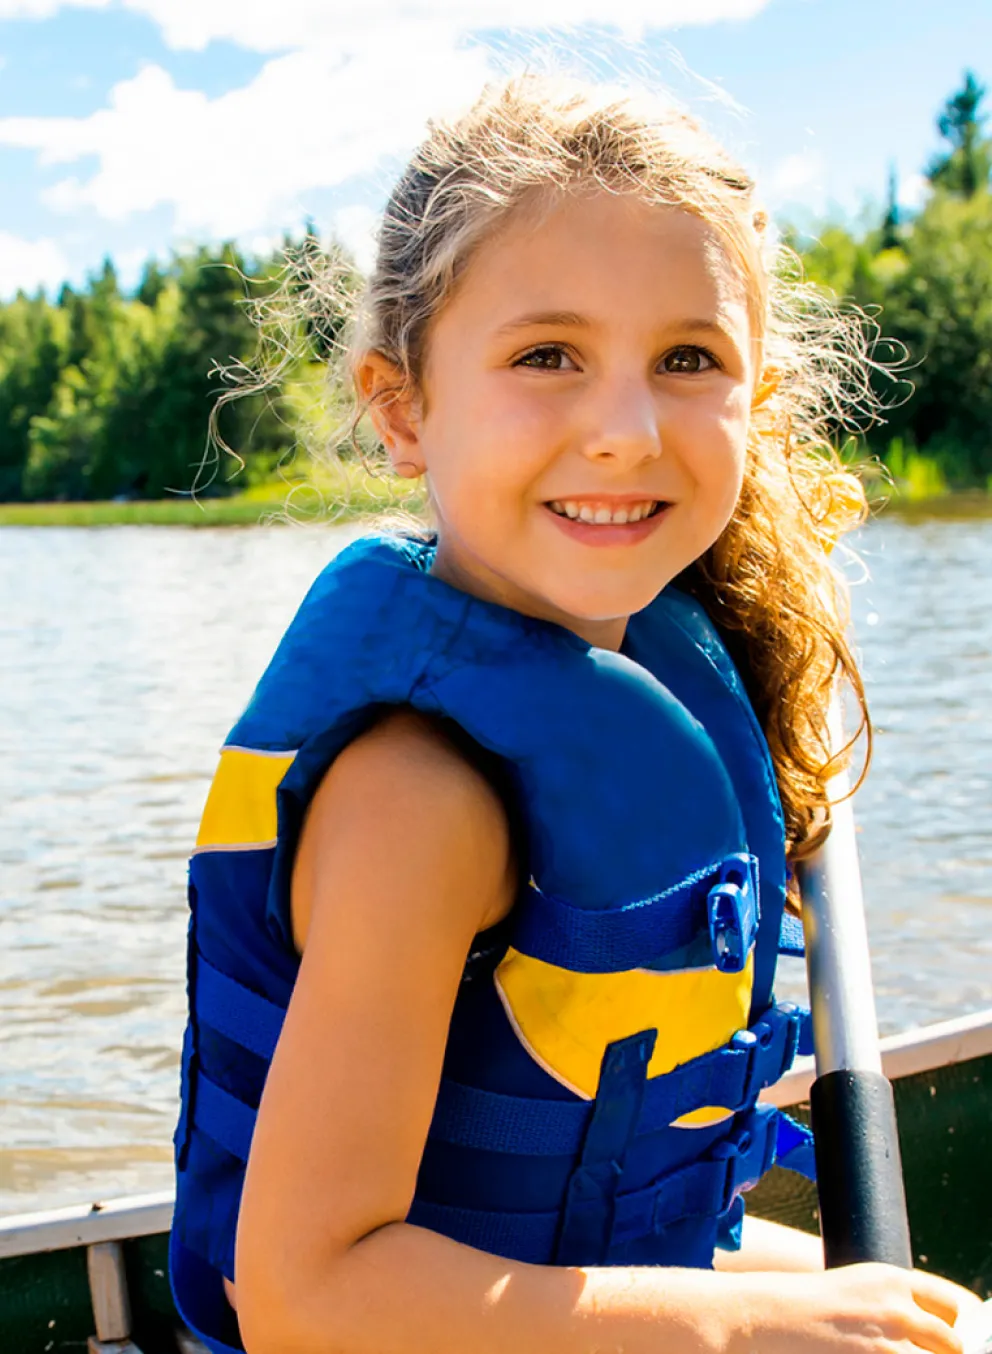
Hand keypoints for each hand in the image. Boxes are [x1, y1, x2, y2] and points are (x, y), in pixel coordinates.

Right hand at [730, 1262, 974, 1352]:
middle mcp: (897, 1308)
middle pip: (955, 1344)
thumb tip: (945, 1335)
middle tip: (921, 1353)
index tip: (957, 1339)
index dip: (962, 1327)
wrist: (767, 1318)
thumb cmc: (810, 1306)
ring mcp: (887, 1345)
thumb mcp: (859, 1290)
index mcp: (893, 1279)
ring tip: (888, 1353)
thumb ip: (899, 1304)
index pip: (957, 1304)